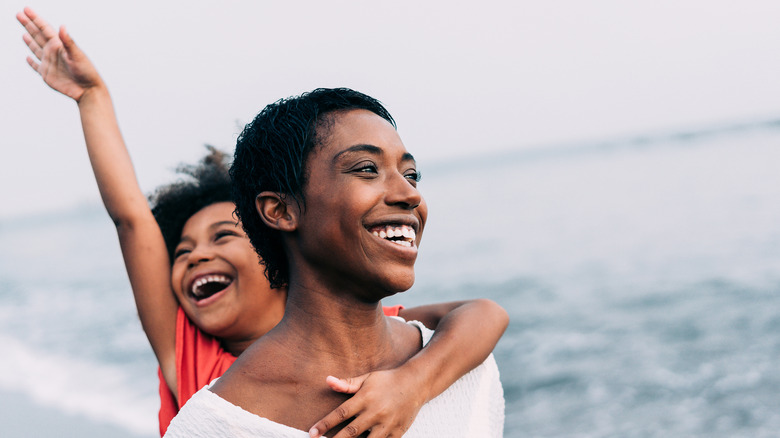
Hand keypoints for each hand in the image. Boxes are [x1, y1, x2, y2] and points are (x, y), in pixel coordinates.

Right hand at [17, 7, 101, 100]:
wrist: (88, 90)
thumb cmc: (86, 72)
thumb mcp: (77, 55)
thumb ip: (68, 41)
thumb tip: (62, 26)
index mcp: (59, 45)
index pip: (44, 28)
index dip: (35, 19)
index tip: (26, 9)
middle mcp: (53, 52)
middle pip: (38, 35)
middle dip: (28, 25)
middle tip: (19, 14)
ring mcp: (50, 63)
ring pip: (36, 49)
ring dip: (30, 41)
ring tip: (24, 33)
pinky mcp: (47, 75)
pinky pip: (37, 67)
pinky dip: (32, 62)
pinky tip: (28, 58)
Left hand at [309, 369, 425, 437]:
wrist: (416, 383)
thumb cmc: (387, 380)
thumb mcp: (367, 378)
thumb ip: (347, 383)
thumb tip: (327, 380)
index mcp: (365, 398)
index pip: (340, 413)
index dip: (325, 424)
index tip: (312, 433)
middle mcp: (376, 412)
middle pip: (350, 432)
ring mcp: (387, 424)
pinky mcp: (397, 433)